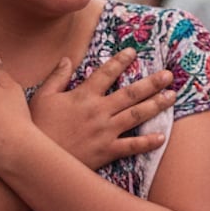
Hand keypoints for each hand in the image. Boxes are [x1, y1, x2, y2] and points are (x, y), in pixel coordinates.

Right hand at [28, 48, 175, 169]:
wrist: (37, 159)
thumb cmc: (37, 127)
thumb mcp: (42, 97)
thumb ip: (57, 77)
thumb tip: (67, 59)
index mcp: (83, 95)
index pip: (106, 73)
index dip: (121, 61)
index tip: (134, 52)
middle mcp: (98, 111)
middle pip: (130, 93)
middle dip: (151, 82)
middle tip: (169, 75)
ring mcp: (104, 132)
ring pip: (136, 115)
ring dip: (156, 105)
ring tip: (172, 97)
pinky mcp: (106, 151)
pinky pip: (131, 146)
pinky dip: (147, 142)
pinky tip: (162, 137)